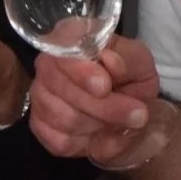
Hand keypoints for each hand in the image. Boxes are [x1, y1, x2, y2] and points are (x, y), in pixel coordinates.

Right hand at [28, 34, 159, 157]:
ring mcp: (41, 94)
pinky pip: (59, 140)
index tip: (104, 86)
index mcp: (70, 36)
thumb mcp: (140, 62)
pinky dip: (88, 143)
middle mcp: (48, 62)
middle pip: (62, 87)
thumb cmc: (130, 76)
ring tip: (120, 122)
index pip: (62, 49)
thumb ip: (127, 58)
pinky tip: (101, 133)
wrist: (128, 106)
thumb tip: (110, 61)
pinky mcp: (40, 125)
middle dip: (103, 107)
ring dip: (99, 125)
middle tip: (137, 114)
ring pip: (63, 117)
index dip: (81, 71)